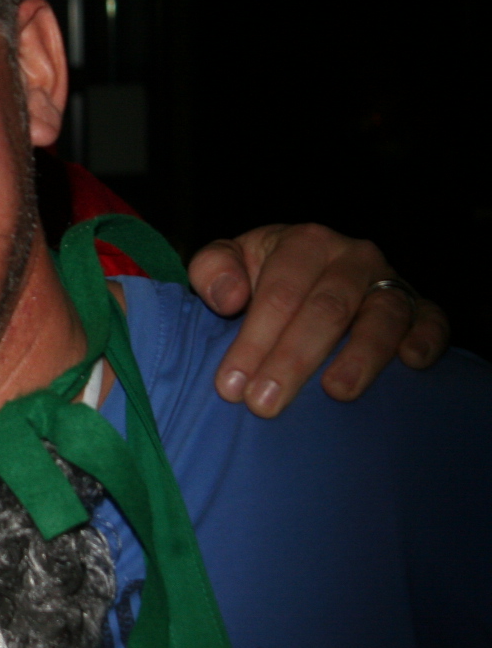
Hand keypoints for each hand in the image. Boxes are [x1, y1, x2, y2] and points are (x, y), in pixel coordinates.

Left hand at [189, 223, 449, 416]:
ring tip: (337, 393)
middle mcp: (353, 258)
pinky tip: (412, 363)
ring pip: (382, 317)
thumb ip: (213, 269)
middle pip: (326, 309)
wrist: (309, 273)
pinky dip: (427, 339)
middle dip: (293, 360)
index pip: (279, 293)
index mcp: (305, 242)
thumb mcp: (229, 260)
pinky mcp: (421, 308)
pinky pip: (432, 320)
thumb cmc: (262, 274)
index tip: (230, 385)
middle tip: (265, 405)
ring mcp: (391, 282)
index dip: (254, 340)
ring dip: (360, 357)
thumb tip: (230, 298)